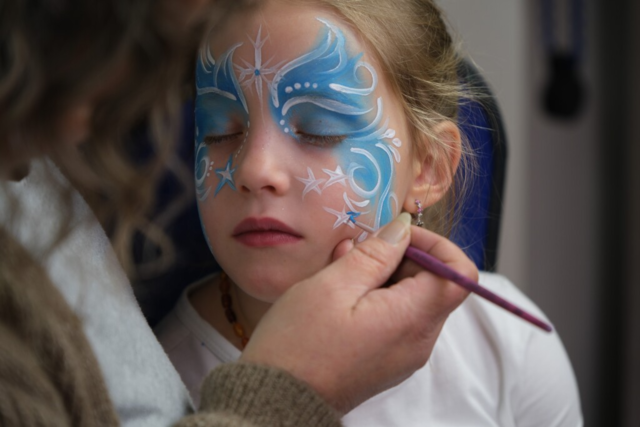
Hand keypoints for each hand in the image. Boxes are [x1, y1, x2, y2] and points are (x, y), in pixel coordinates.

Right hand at [240, 213, 475, 413]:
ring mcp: (404, 354)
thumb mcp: (333, 285)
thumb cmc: (299, 342)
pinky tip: (340, 292)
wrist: (275, 398)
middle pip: (434, 284)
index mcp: (412, 320)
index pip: (460, 274)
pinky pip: (396, 318)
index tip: (399, 235)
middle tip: (355, 250)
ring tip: (340, 269)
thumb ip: (375, 254)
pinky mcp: (387, 361)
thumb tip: (404, 229)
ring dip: (383, 275)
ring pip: (411, 299)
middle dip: (400, 257)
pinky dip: (376, 297)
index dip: (436, 245)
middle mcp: (419, 341)